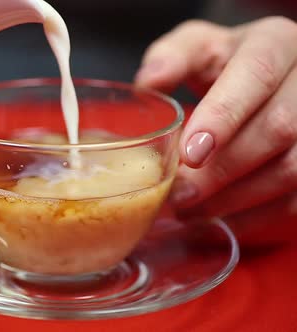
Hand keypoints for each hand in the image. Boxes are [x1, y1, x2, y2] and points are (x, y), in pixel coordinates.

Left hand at [134, 17, 296, 237]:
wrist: (268, 80)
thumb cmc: (226, 64)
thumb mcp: (198, 47)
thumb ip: (173, 57)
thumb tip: (150, 81)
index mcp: (276, 43)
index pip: (256, 75)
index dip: (224, 116)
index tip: (190, 153)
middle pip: (277, 129)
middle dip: (222, 169)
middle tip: (178, 193)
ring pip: (291, 169)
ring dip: (235, 198)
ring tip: (189, 210)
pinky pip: (296, 199)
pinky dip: (254, 215)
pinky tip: (218, 217)